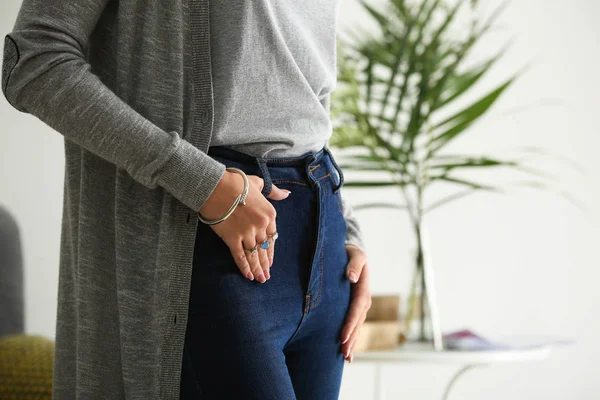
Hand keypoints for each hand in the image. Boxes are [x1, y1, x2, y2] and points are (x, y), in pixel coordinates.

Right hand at [199, 169, 289, 282]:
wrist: (215, 186)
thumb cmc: (236, 182)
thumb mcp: (259, 183)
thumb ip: (274, 191)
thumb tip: (287, 194)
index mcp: (269, 214)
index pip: (273, 236)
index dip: (271, 250)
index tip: (270, 260)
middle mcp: (260, 226)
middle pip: (264, 248)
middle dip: (266, 264)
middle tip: (267, 276)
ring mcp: (247, 233)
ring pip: (254, 255)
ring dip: (257, 268)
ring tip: (260, 279)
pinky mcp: (232, 238)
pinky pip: (240, 256)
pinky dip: (244, 267)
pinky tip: (248, 276)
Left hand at [340, 244, 371, 362]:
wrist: (352, 253)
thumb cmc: (351, 253)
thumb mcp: (355, 254)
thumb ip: (354, 265)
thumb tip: (351, 277)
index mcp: (363, 289)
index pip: (355, 310)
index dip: (350, 324)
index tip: (343, 337)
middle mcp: (363, 300)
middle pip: (357, 323)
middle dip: (351, 339)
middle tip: (344, 355)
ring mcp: (360, 306)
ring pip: (356, 327)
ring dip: (352, 343)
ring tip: (346, 358)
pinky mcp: (354, 308)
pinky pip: (354, 325)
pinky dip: (351, 339)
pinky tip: (347, 353)